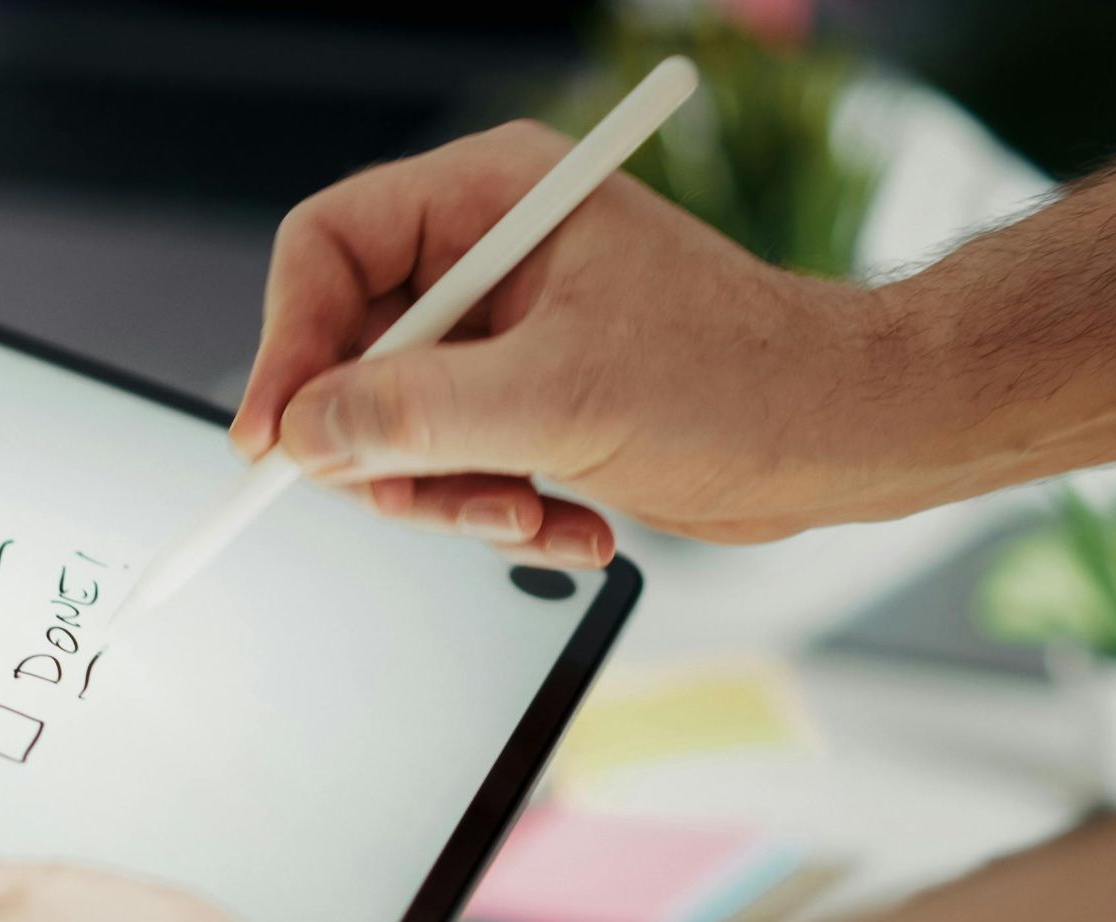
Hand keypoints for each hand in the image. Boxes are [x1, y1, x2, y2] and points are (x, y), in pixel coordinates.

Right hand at [230, 119, 907, 559]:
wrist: (843, 439)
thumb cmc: (740, 382)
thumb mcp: (562, 400)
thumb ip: (417, 414)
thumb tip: (302, 432)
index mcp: (490, 200)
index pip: (326, 247)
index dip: (286, 344)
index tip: (273, 441)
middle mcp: (484, 257)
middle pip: (347, 351)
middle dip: (383, 449)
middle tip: (423, 504)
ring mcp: (501, 332)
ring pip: (390, 424)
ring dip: (445, 497)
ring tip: (527, 521)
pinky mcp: (521, 398)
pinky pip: (447, 462)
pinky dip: (492, 510)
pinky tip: (569, 527)